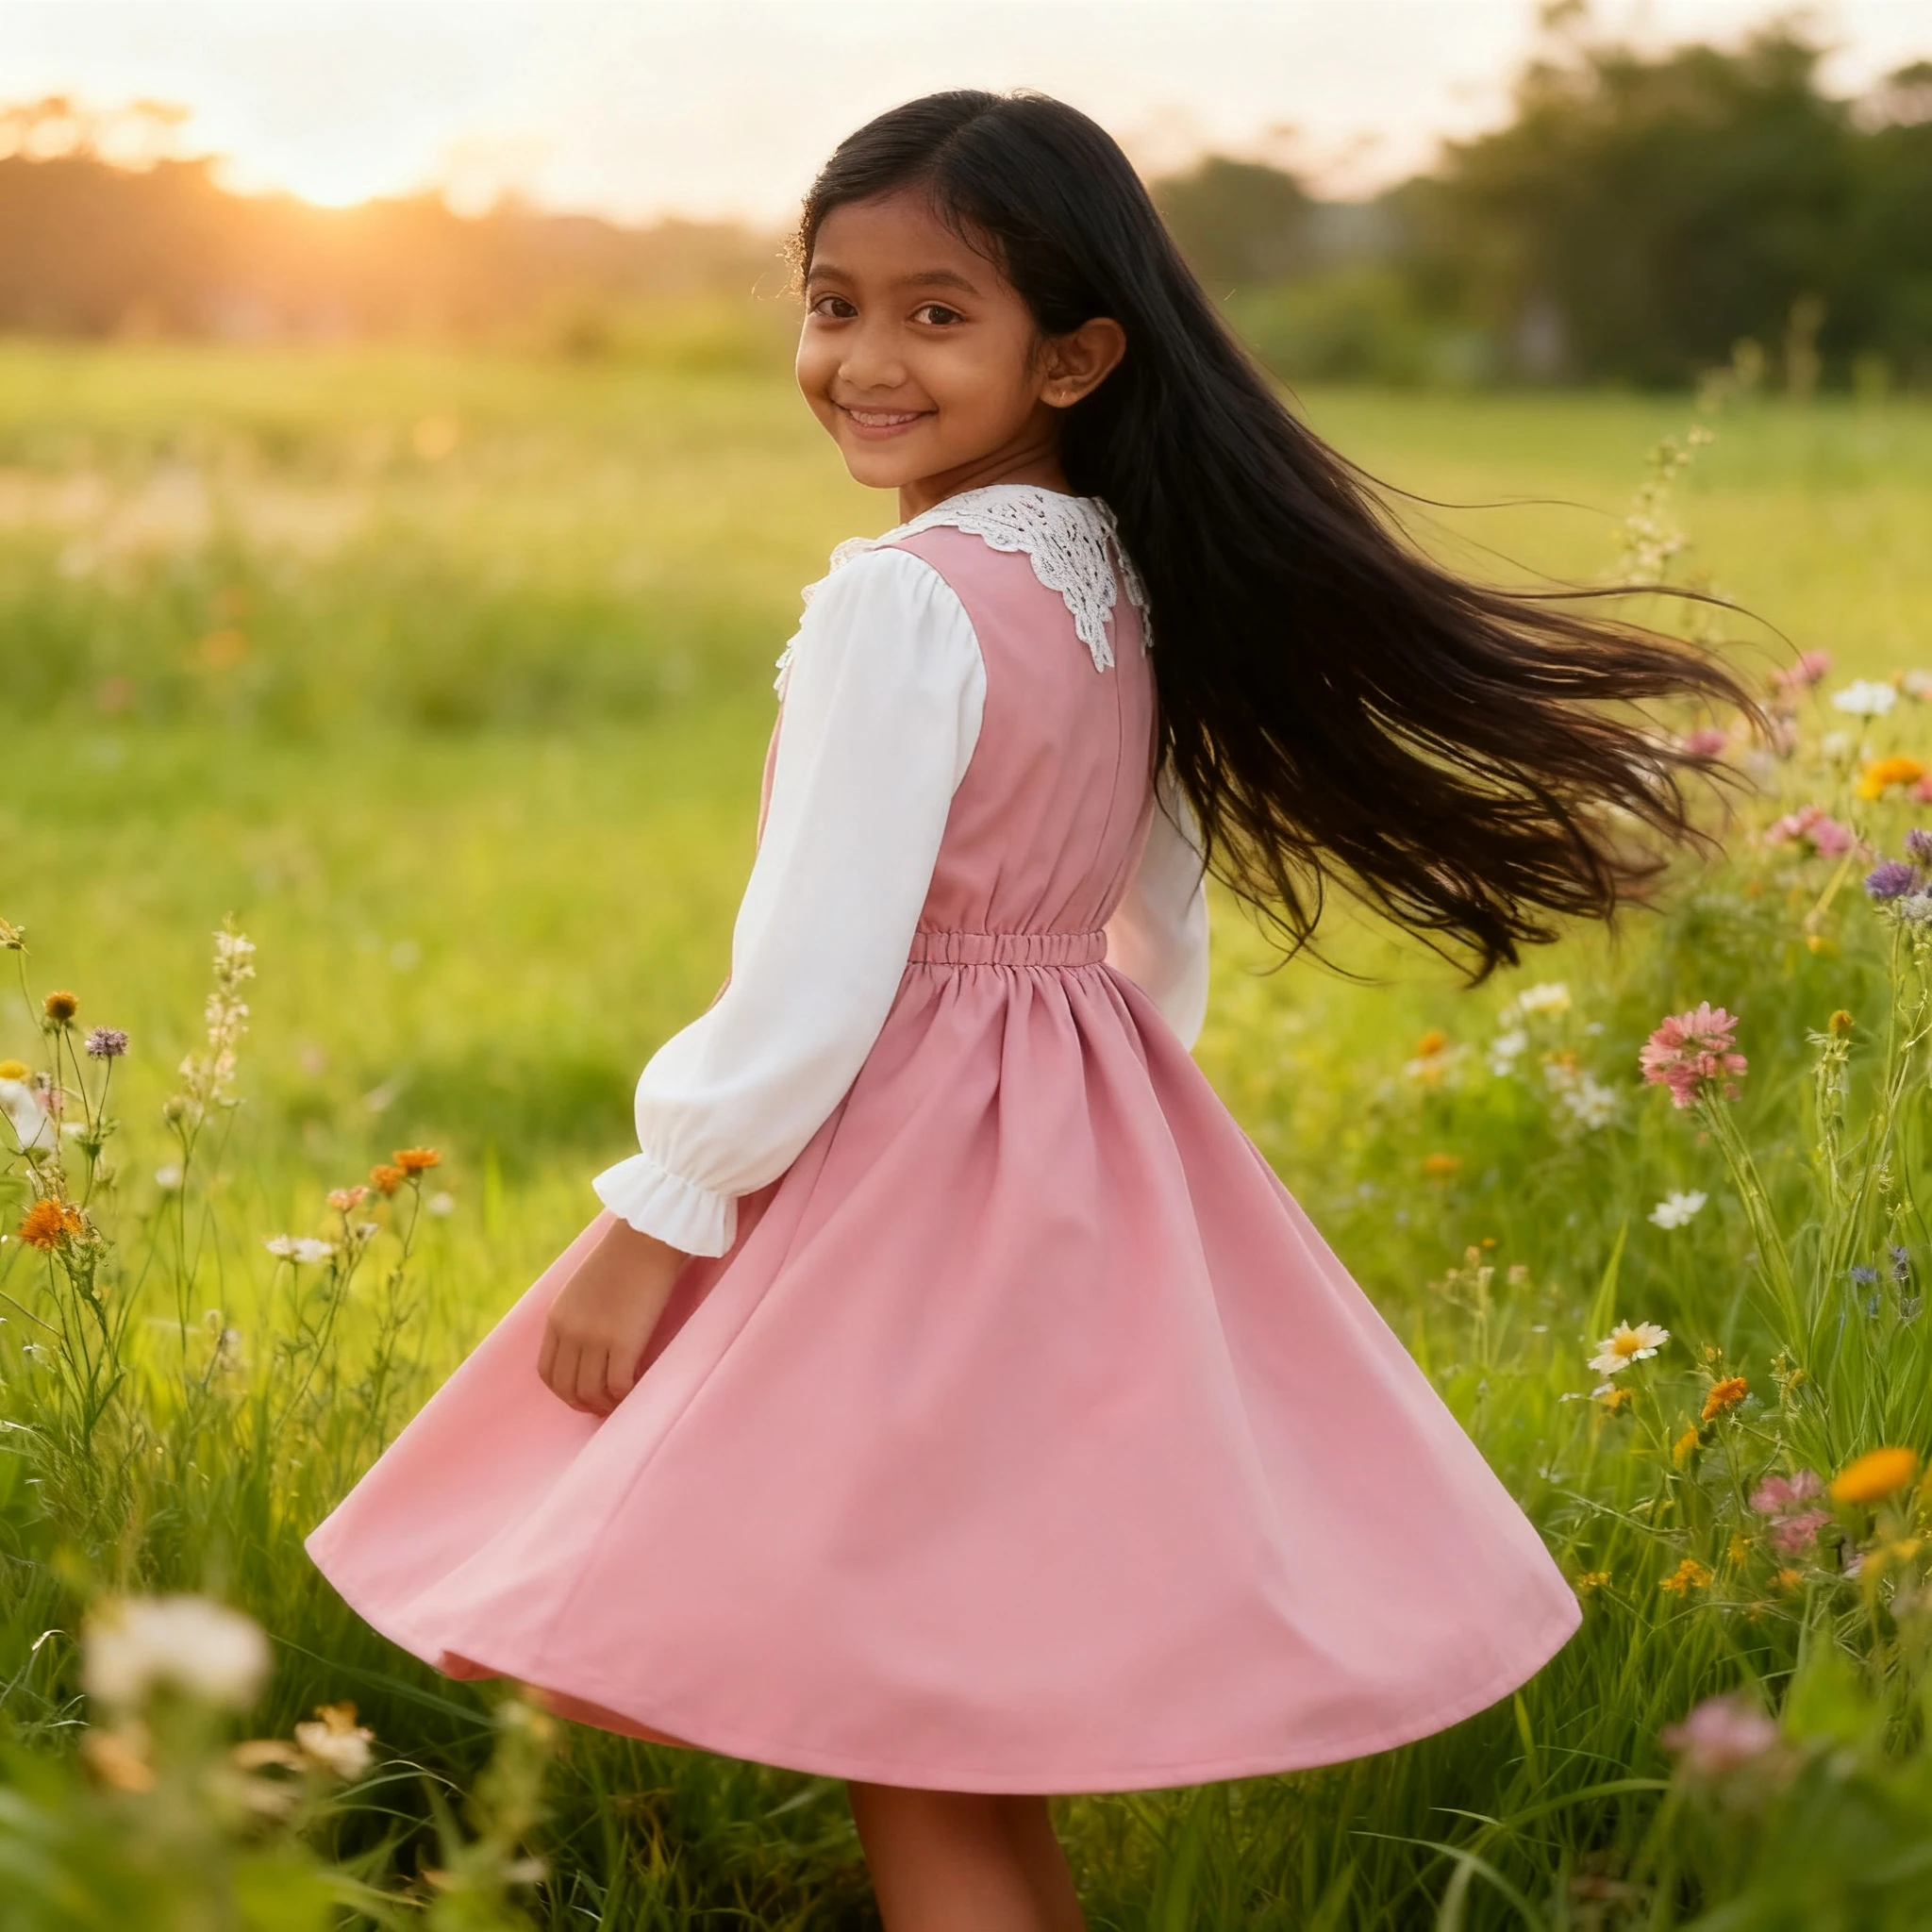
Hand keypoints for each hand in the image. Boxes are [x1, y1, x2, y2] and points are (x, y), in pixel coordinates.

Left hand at [538, 1217, 687, 1415]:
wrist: (647, 1238)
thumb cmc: (623, 1258)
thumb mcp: (583, 1287)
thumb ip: (578, 1316)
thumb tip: (587, 1347)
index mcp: (557, 1318)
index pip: (547, 1372)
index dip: (565, 1392)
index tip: (584, 1395)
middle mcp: (571, 1331)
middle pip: (567, 1388)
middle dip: (585, 1404)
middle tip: (605, 1406)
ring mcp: (595, 1338)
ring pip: (592, 1393)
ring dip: (607, 1404)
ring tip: (622, 1401)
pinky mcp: (624, 1342)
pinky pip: (619, 1386)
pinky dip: (627, 1395)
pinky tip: (639, 1386)